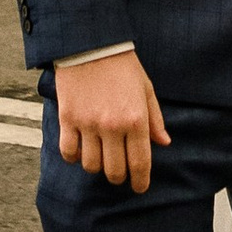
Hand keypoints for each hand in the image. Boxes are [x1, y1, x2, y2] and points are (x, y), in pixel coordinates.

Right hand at [55, 52, 170, 192]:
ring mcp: (88, 123)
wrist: (91, 43)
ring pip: (91, 165)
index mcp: (136, 119)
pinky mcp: (68, 118)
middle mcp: (113, 125)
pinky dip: (74, 156)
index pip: (140, 163)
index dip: (140, 182)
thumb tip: (163, 143)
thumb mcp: (146, 89)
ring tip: (99, 156)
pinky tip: (80, 148)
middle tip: (118, 172)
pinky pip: (69, 152)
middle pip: (114, 171)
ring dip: (96, 166)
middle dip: (118, 177)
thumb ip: (154, 119)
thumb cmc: (122, 65)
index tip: (139, 188)